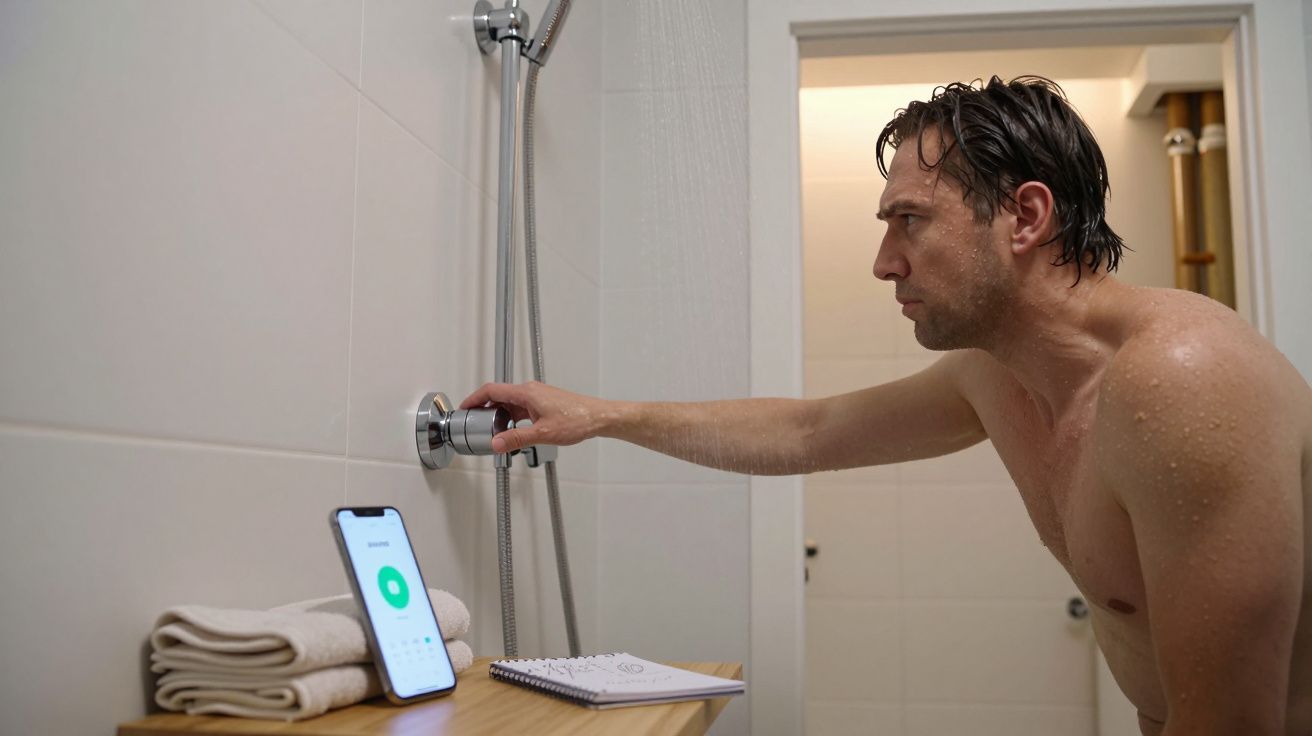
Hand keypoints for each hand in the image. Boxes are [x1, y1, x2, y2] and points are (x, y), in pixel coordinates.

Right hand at [459, 381, 614, 453]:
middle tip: (473, 421)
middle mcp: (531, 391)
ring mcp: (537, 397)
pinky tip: (512, 430)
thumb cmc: (577, 419)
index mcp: (527, 393)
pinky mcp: (544, 404)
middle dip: (483, 408)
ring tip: (490, 429)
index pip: (492, 390)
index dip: (474, 398)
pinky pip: (521, 408)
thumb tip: (497, 443)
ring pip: (510, 403)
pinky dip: (511, 417)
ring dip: (498, 414)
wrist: (598, 418)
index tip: (464, 407)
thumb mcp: (542, 433)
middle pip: (499, 395)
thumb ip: (516, 439)